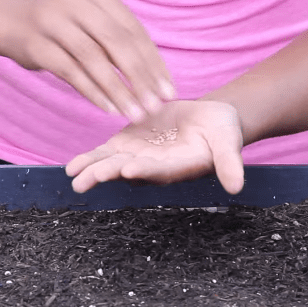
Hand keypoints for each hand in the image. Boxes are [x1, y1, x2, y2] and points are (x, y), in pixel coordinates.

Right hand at [0, 0, 174, 121]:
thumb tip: (150, 72)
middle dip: (142, 78)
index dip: (154, 62)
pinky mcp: (37, 45)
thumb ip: (113, 36)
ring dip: (119, 90)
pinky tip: (109, 109)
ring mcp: (55, 23)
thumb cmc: (54, 23)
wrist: (2, 17)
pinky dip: (93, 92)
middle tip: (158, 105)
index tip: (169, 90)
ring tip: (137, 113)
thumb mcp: (86, 19)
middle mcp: (78, 5)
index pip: (134, 31)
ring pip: (95, 60)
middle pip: (118, 44)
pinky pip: (71, 72)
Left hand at [66, 100, 244, 193]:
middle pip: (130, 170)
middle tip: (90, 177)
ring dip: (92, 170)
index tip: (130, 168)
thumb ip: (229, 162)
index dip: (146, 169)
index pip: (161, 170)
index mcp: (179, 167)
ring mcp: (138, 157)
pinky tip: (71, 166)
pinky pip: (105, 154)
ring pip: (112, 165)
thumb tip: (237, 186)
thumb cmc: (222, 130)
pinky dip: (89, 159)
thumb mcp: (228, 142)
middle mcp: (155, 167)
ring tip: (73, 174)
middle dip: (109, 173)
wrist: (207, 118)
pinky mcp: (127, 145)